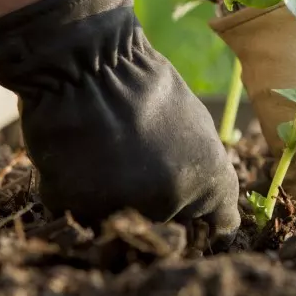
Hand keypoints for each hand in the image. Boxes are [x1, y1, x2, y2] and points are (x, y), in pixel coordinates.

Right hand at [0, 0, 239, 244]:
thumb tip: (211, 208)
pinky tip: (79, 157)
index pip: (218, 227)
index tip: (191, 207)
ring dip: (115, 204)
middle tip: (138, 168)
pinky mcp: (77, 207)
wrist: (88, 65)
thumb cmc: (146, 86)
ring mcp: (123, 208)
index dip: (204, 218)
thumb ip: (205, 172)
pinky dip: (78, 193)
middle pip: (167, 230)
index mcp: (209, 182)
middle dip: (157, 209)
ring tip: (106, 157)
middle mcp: (171, 204)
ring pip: (122, 226)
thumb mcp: (197, 125)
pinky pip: (81, 213)